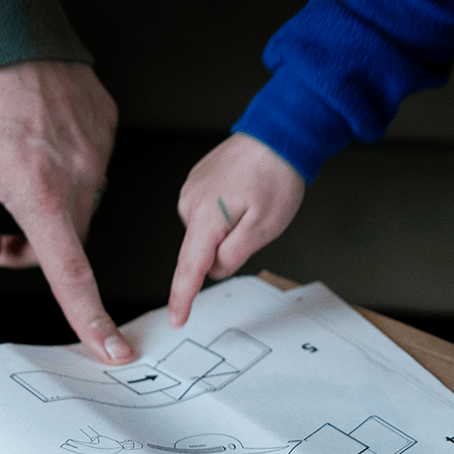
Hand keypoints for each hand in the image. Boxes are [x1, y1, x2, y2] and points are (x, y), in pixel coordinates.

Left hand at [0, 60, 129, 363]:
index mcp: (38, 193)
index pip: (69, 273)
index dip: (89, 317)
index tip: (113, 349)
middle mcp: (80, 175)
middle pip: (67, 237)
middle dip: (34, 242)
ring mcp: (98, 146)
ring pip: (79, 200)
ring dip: (48, 200)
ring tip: (10, 158)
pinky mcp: (106, 120)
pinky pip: (89, 161)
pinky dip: (62, 162)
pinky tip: (33, 132)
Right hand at [168, 133, 305, 326]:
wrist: (277, 134)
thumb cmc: (276, 175)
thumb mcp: (265, 227)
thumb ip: (234, 255)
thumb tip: (215, 269)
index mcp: (205, 217)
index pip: (189, 268)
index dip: (182, 297)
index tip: (176, 319)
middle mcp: (190, 203)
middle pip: (201, 250)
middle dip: (226, 250)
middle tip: (255, 224)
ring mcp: (191, 190)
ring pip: (206, 233)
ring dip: (227, 229)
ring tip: (251, 204)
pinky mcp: (197, 182)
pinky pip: (208, 214)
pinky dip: (224, 214)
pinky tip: (242, 197)